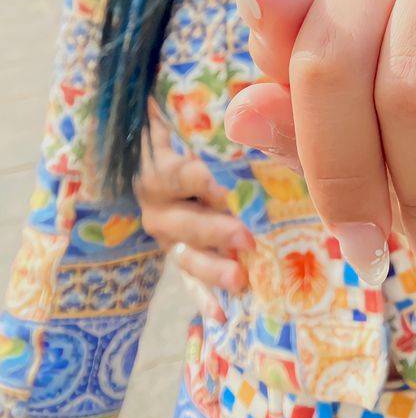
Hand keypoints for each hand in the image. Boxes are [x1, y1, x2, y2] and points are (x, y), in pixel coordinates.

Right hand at [135, 105, 254, 322]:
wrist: (159, 148)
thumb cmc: (192, 126)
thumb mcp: (201, 116)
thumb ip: (230, 112)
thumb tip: (255, 102)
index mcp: (159, 166)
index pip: (174, 173)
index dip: (194, 181)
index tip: (217, 185)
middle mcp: (158, 204)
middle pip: (181, 222)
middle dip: (213, 231)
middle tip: (245, 238)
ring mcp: (167, 235)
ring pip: (184, 255)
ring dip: (211, 269)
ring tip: (239, 279)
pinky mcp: (180, 256)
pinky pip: (189, 281)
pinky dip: (204, 298)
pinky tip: (222, 315)